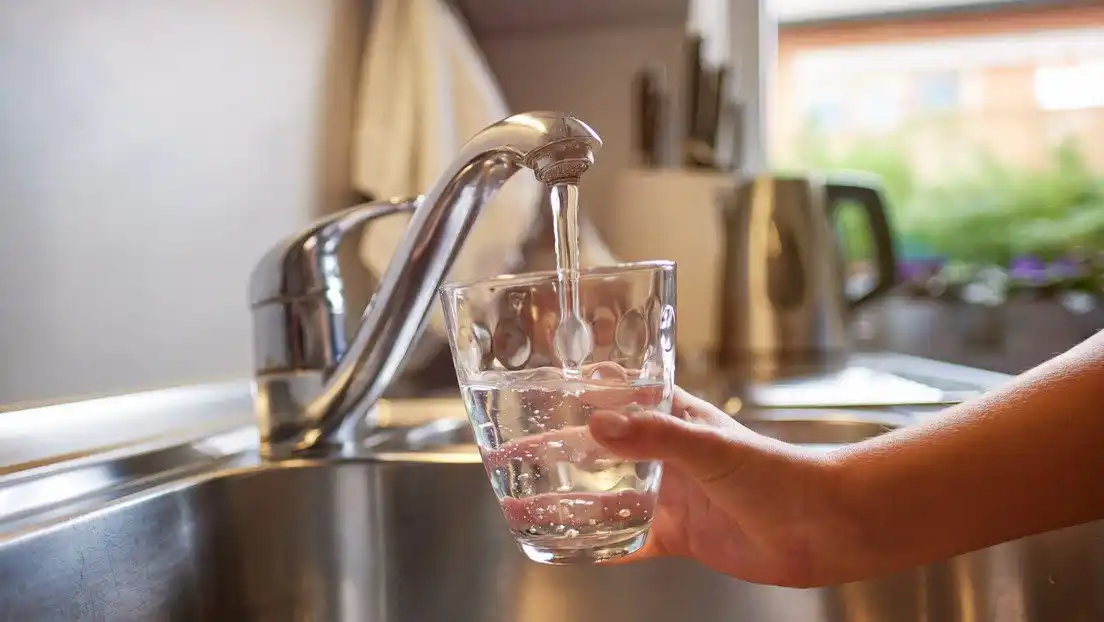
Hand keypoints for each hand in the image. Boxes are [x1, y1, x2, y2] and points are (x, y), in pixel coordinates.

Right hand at [484, 386, 846, 586]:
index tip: (530, 394)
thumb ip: (655, 436)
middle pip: (597, 447)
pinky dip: (601, 545)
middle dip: (556, 450)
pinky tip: (571, 550)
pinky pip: (628, 540)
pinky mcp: (679, 533)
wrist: (823, 525)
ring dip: (568, 498)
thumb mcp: (710, 446)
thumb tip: (598, 425)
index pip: (613, 395)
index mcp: (672, 416)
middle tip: (512, 454)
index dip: (572, 393)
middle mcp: (665, 452)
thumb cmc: (780, 472)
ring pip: (605, 494)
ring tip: (526, 503)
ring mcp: (670, 493)